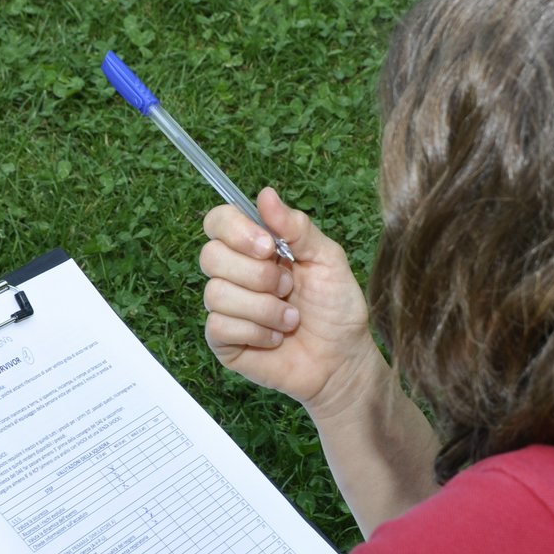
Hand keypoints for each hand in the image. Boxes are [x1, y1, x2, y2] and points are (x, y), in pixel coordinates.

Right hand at [200, 188, 383, 419]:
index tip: (269, 246)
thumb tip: (265, 194)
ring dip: (263, 308)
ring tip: (290, 319)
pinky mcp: (223, 341)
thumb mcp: (327, 259)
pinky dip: (256, 332)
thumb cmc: (336, 309)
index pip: (218, 222)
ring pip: (216, 293)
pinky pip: (219, 326)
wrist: (342, 359)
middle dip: (257, 274)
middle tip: (288, 287)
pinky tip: (275, 339)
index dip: (236, 230)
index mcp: (255, 248)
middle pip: (211, 256)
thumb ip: (297, 227)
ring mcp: (225, 308)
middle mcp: (234, 274)